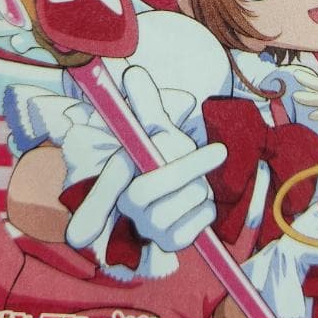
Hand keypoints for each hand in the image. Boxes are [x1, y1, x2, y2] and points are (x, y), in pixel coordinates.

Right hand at [66, 66, 225, 254]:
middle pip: (149, 190)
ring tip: (198, 182)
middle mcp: (128, 205)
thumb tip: (133, 73)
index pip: (107, 179)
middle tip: (219, 150)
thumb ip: (145, 105)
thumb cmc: (168, 155)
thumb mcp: (158, 129)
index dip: (99, 186)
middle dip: (189, 166)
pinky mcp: (173, 243)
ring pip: (183, 201)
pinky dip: (208, 208)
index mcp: (119, 176)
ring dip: (203, 185)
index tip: (134, 159)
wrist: (188, 189)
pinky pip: (200, 221)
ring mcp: (149, 227)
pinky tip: (199, 205)